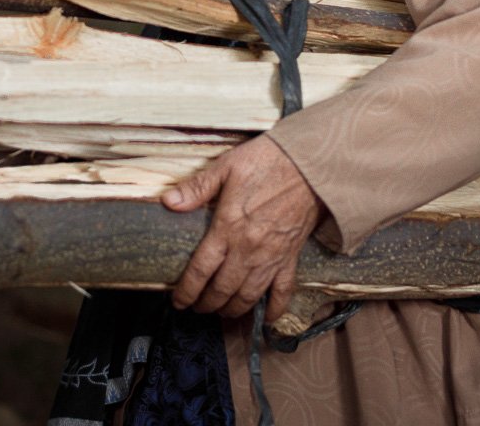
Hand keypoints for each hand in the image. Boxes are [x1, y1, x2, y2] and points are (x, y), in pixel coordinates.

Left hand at [164, 135, 322, 319]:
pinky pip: (283, 291)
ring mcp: (271, 257)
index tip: (178, 302)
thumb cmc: (268, 162)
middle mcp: (247, 250)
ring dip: (233, 310)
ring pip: (248, 296)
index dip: (187, 291)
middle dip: (206, 304)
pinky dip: (275, 309)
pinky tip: (266, 319)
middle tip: (197, 309)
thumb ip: (197, 187)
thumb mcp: (227, 167)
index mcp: (227, 228)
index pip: (201, 270)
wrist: (311, 166)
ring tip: (222, 314)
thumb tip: (168, 202)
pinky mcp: (291, 258)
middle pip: (222, 290)